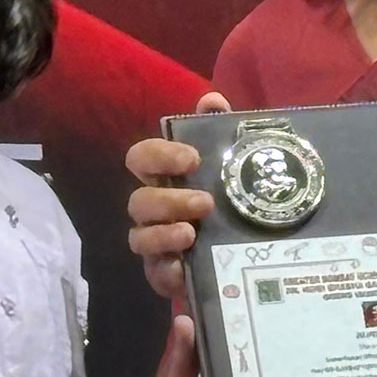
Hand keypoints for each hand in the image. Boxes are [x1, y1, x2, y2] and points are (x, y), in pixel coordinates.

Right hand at [126, 90, 230, 298]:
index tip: (192, 159)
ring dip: (162, 235)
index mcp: (162, 179)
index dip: (159, 156)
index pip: (141, 159)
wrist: (237, 253)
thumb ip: (216, 130)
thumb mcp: (226, 164)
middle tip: (205, 203)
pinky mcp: (164, 275)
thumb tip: (212, 100)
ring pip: (139, 239)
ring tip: (190, 234)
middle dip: (168, 200)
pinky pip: (156, 275)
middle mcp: (152, 211)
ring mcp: (154, 244)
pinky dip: (168, 272)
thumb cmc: (222, 200)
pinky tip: (184, 270)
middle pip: (139, 201)